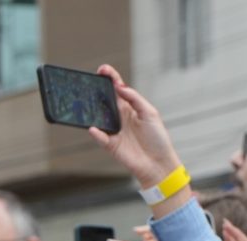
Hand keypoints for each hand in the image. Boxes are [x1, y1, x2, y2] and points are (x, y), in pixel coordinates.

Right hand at [87, 65, 184, 190]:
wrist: (159, 164)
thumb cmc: (158, 139)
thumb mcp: (150, 114)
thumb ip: (135, 99)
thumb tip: (120, 87)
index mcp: (131, 107)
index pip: (118, 89)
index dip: (110, 78)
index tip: (103, 69)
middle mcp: (120, 117)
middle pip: (105, 99)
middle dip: (96, 88)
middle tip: (92, 80)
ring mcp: (114, 130)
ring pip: (98, 116)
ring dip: (92, 108)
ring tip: (87, 99)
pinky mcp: (111, 145)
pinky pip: (100, 136)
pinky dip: (96, 133)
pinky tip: (94, 128)